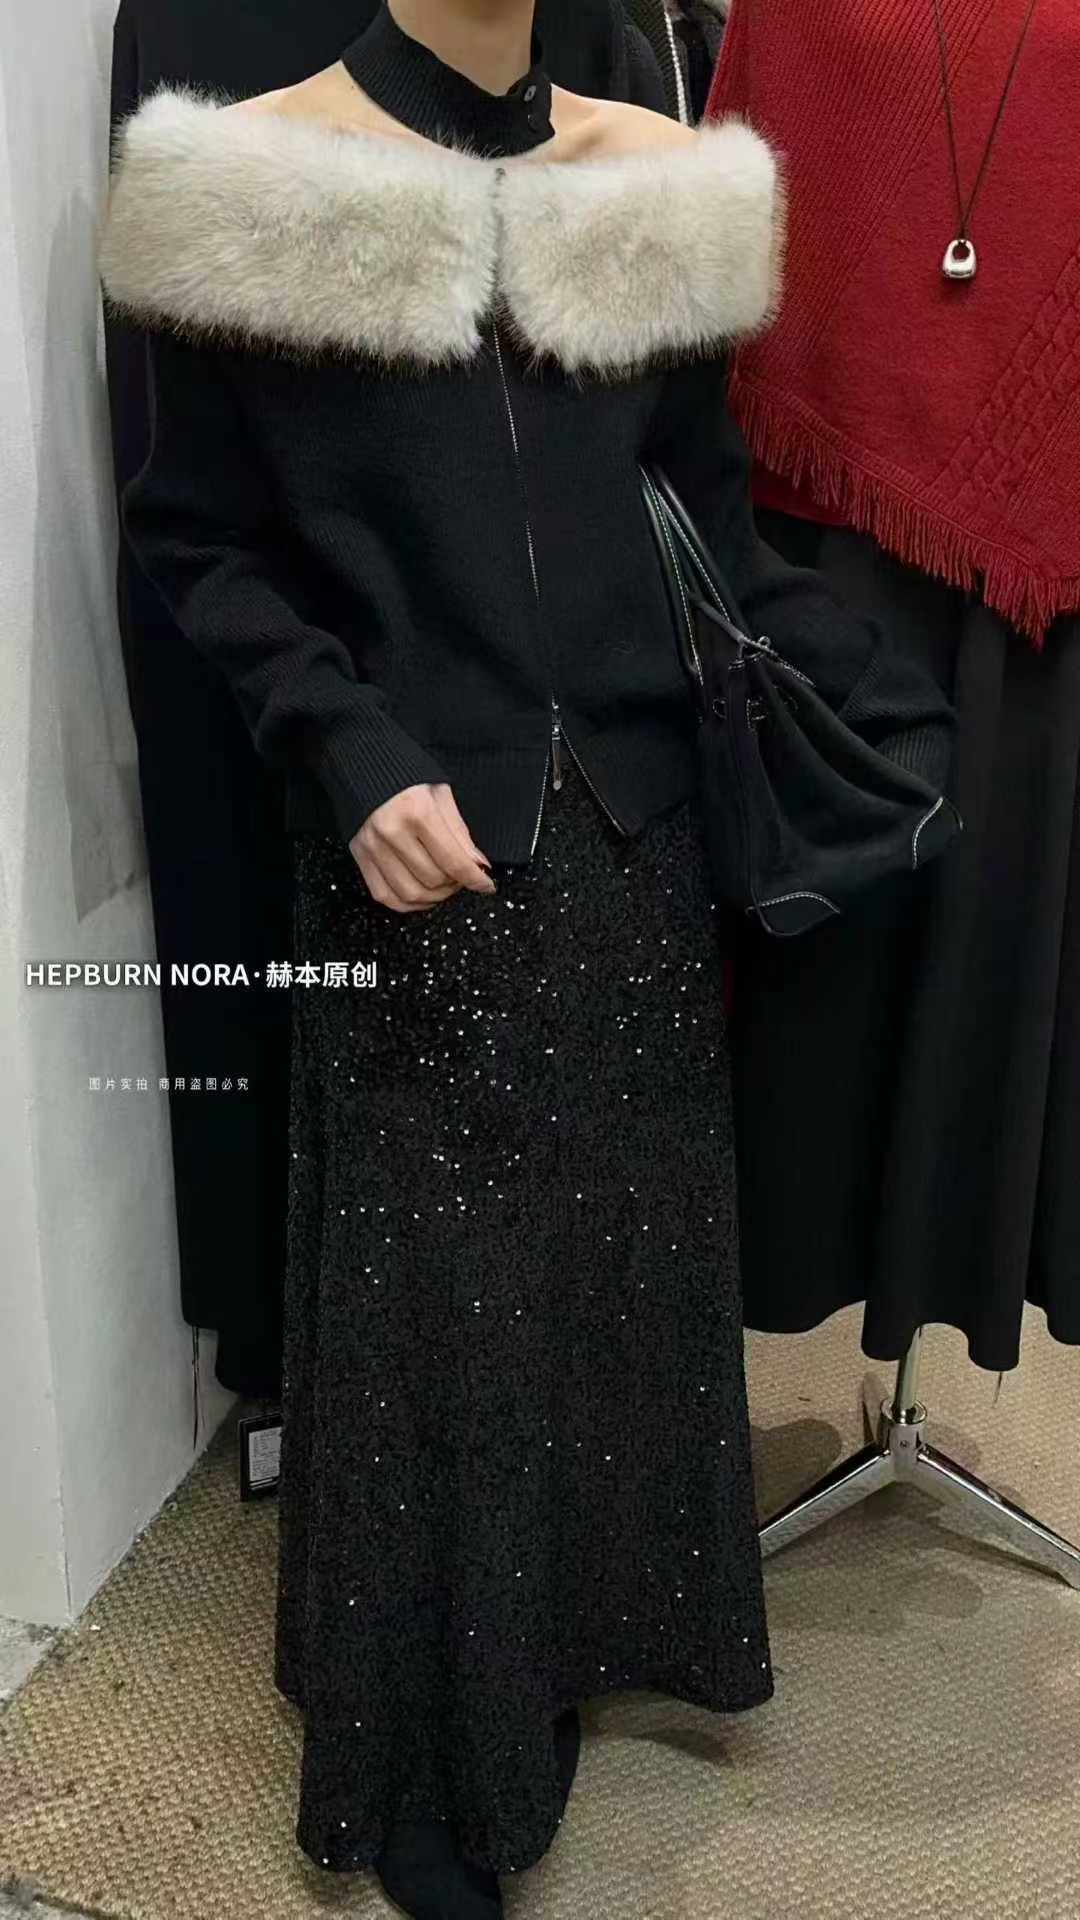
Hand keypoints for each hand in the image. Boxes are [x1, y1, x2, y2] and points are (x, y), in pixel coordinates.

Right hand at [349, 783, 496, 911]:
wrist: (366, 764)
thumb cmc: (408, 777)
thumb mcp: (442, 795)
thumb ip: (460, 833)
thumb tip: (478, 865)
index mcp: (416, 811)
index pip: (453, 861)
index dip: (475, 879)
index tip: (486, 885)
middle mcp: (391, 830)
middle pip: (433, 880)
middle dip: (456, 884)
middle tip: (463, 876)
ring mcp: (371, 845)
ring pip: (410, 893)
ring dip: (434, 897)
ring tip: (444, 884)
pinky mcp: (359, 855)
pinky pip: (384, 895)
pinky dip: (408, 903)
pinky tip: (422, 893)